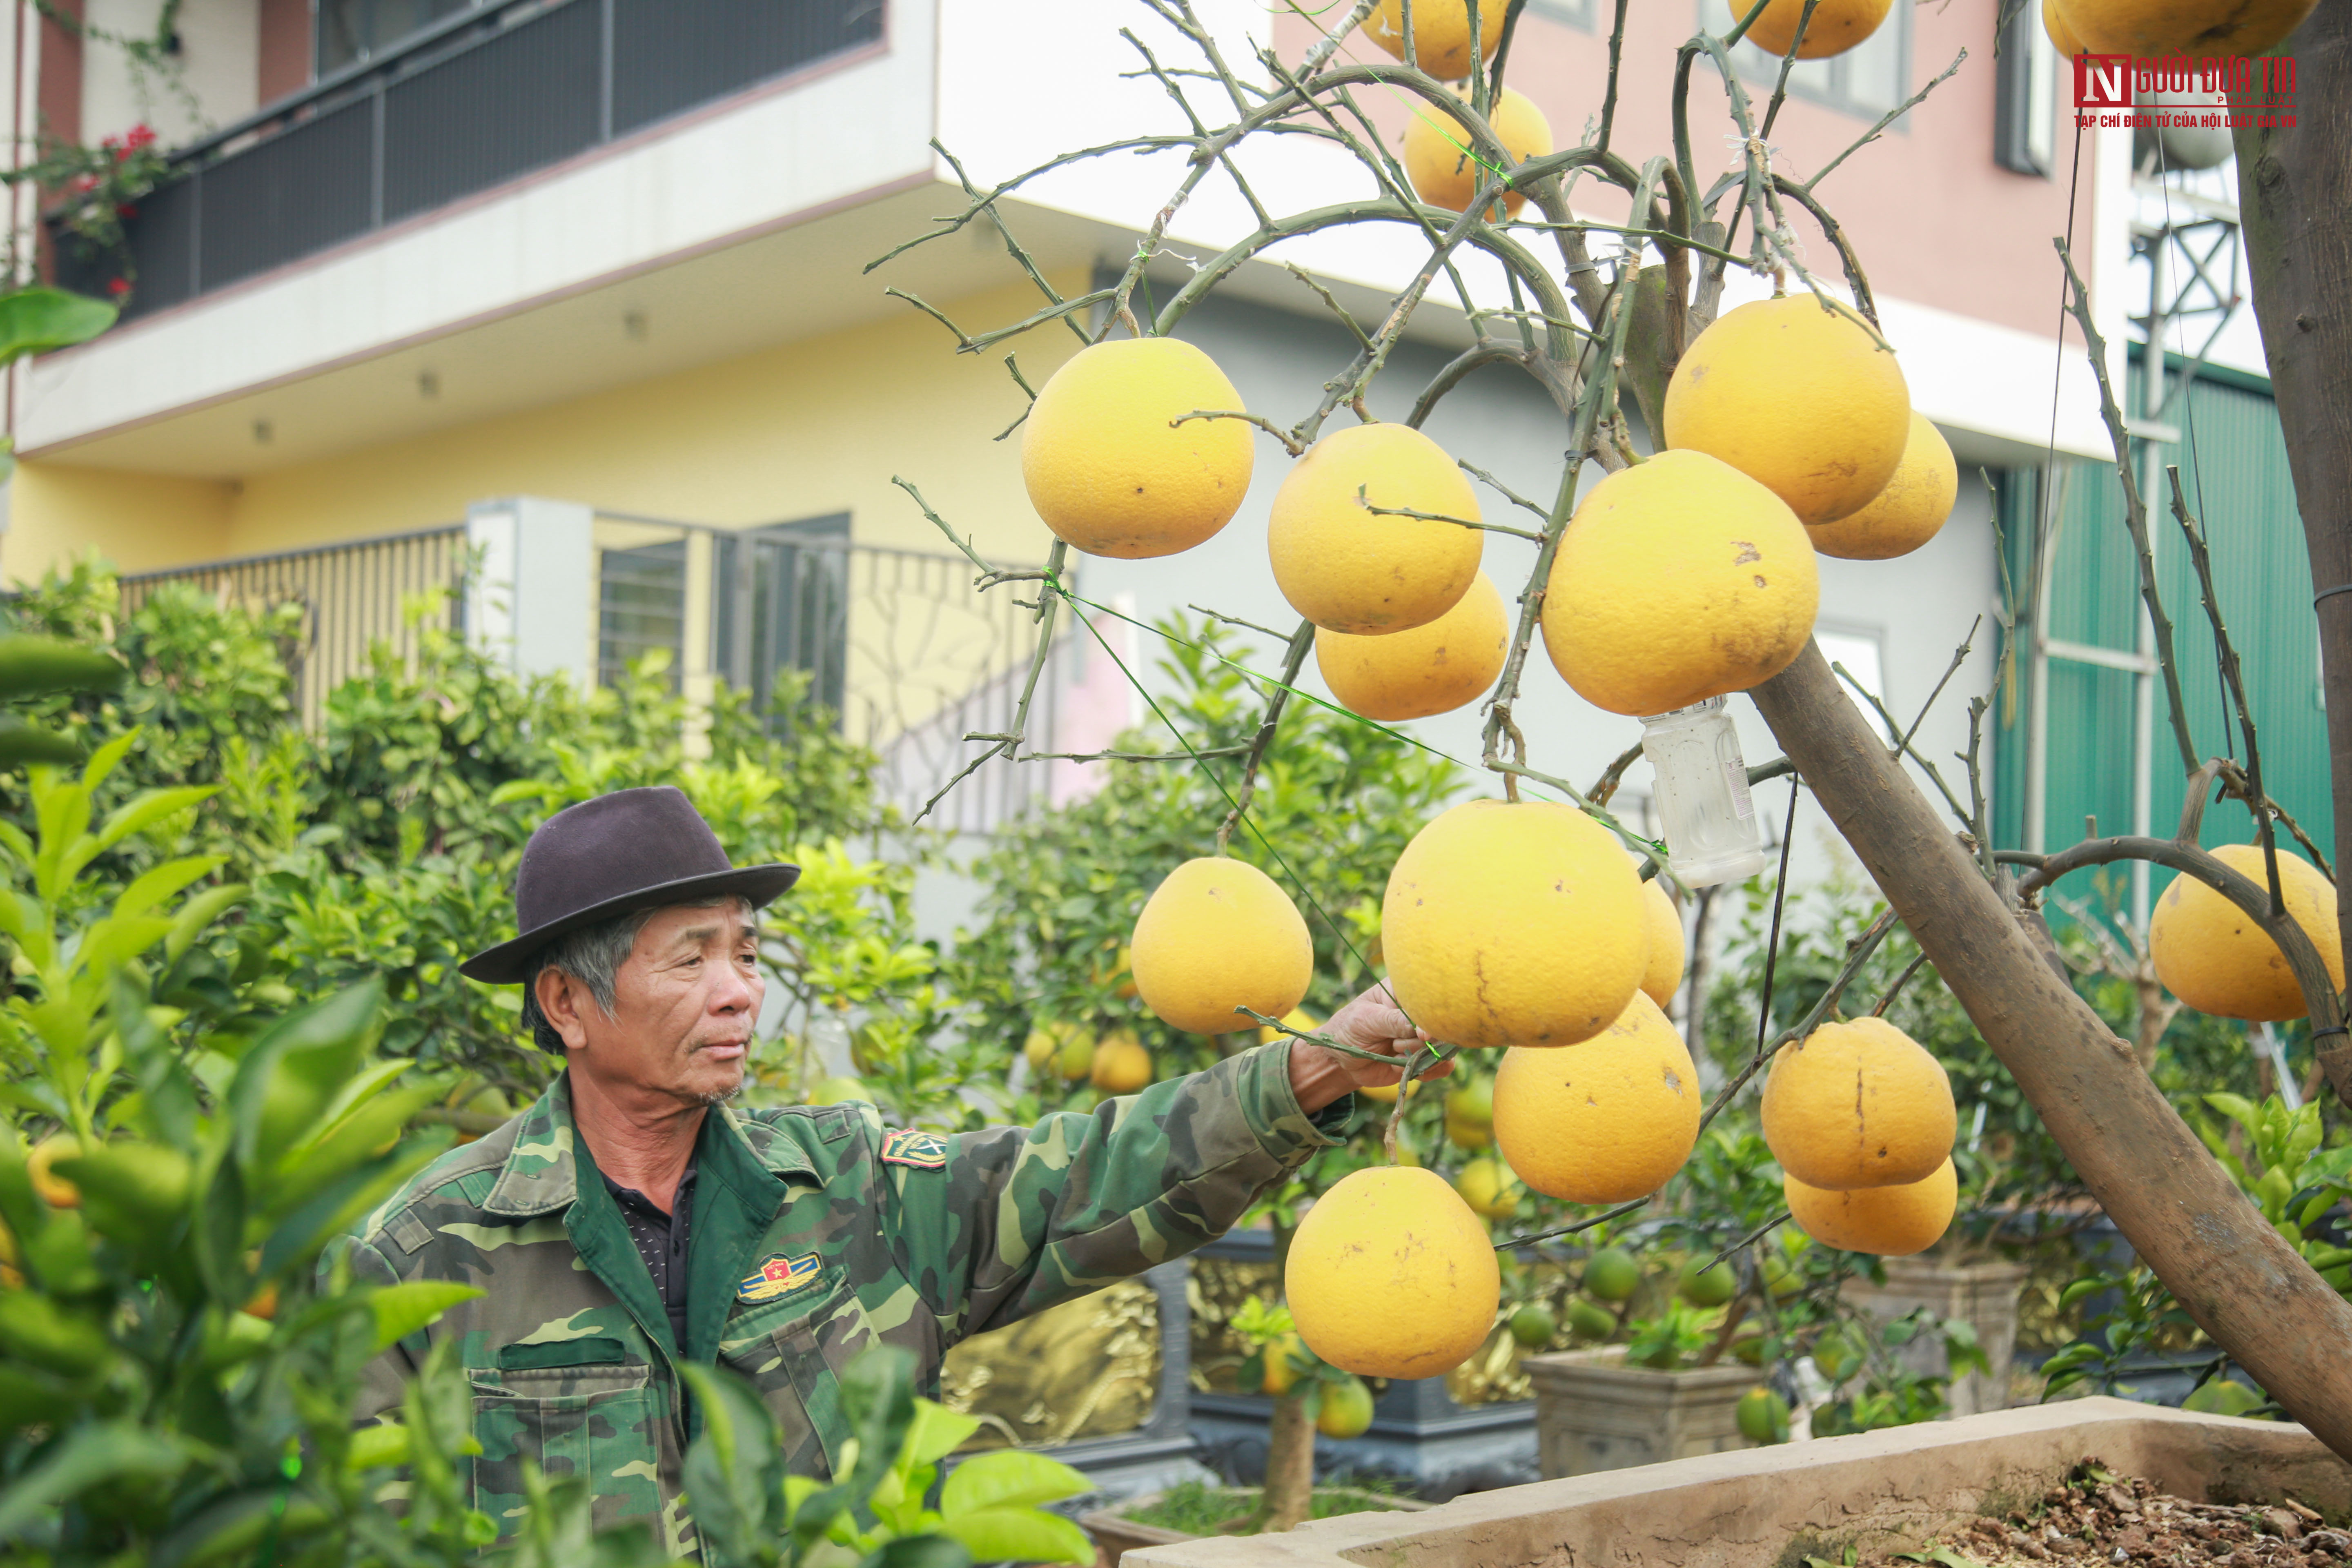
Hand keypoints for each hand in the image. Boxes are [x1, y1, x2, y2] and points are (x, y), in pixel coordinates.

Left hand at [1285, 982, 1453, 1112]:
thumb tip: (1423, 1030)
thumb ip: (1393, 1021)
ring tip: (1395, 1053)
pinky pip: (1444, 1066)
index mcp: (1405, 992)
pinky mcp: (1426, 1057)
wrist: (1341, 1059)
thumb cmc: (1349, 1029)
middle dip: (1422, 1041)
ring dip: (1422, 1056)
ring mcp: (1425, 1036)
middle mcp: (1420, 1013)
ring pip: (1446, 1047)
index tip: (1421, 1034)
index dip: (1431, 1017)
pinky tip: (1403, 1067)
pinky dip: (1427, 1071)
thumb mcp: (1366, 1019)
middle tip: (1395, 1044)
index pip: (1432, 997)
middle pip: (1443, 1025)